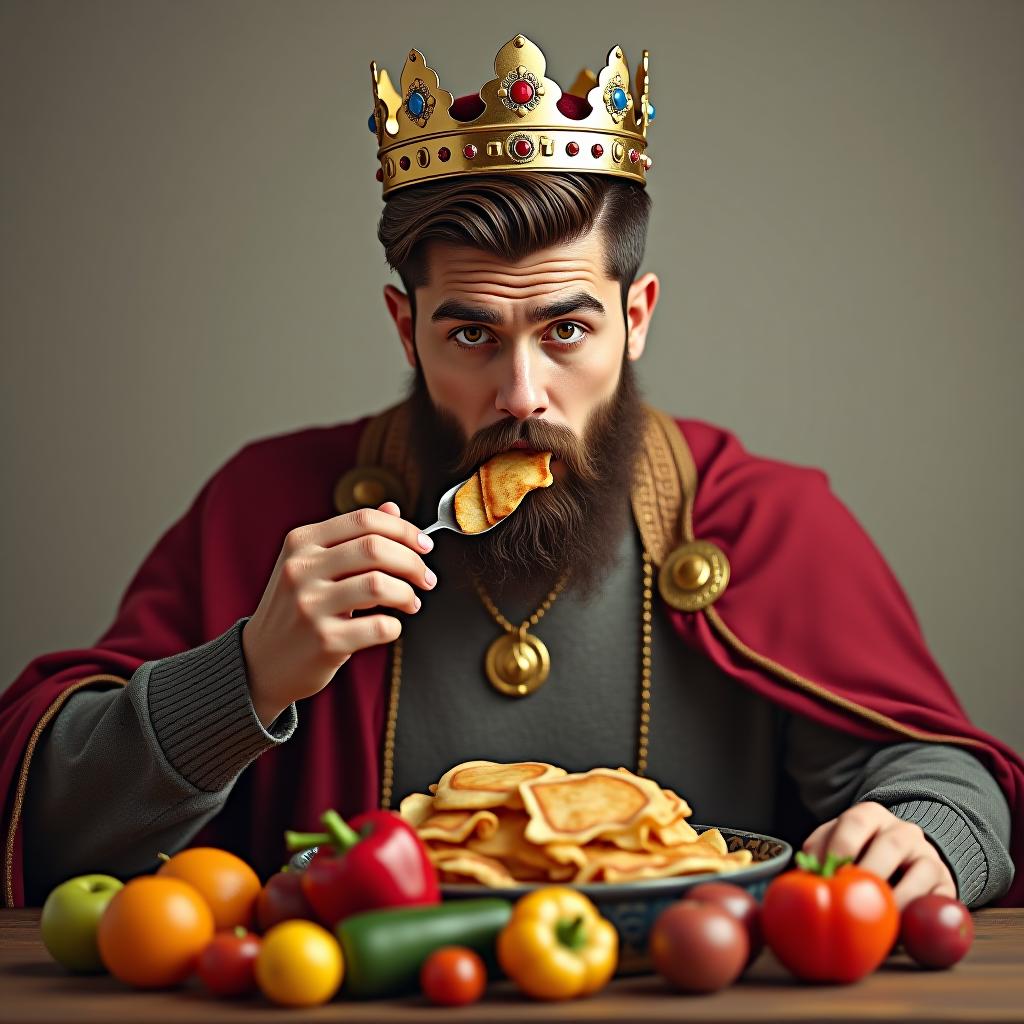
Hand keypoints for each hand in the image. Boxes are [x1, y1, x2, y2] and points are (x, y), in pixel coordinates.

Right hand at [241, 501, 434, 725]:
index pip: (364, 519)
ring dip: (408, 594)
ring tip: (411, 603)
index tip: (424, 546)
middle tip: (426, 578)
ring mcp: (310, 605)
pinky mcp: (323, 640)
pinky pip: (379, 626)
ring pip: (380, 585)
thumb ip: (352, 536)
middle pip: (375, 548)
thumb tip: (392, 508)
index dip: (404, 530)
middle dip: (413, 562)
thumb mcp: (313, 564)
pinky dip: (395, 626)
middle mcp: (301, 569)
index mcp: (301, 542)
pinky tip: (390, 627)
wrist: (261, 662)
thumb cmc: (295, 609)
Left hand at [801, 801, 956, 909]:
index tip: (830, 875)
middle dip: (871, 872)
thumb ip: (819, 853)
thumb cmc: (860, 852)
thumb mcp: (837, 843)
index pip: (855, 823)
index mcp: (870, 815)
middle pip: (890, 845)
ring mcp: (928, 854)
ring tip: (880, 920)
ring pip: (921, 870)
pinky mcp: (946, 882)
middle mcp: (903, 830)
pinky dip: (921, 913)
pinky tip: (904, 930)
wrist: (906, 859)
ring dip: (899, 898)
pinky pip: (940, 897)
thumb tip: (799, 879)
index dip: (841, 847)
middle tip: (854, 899)